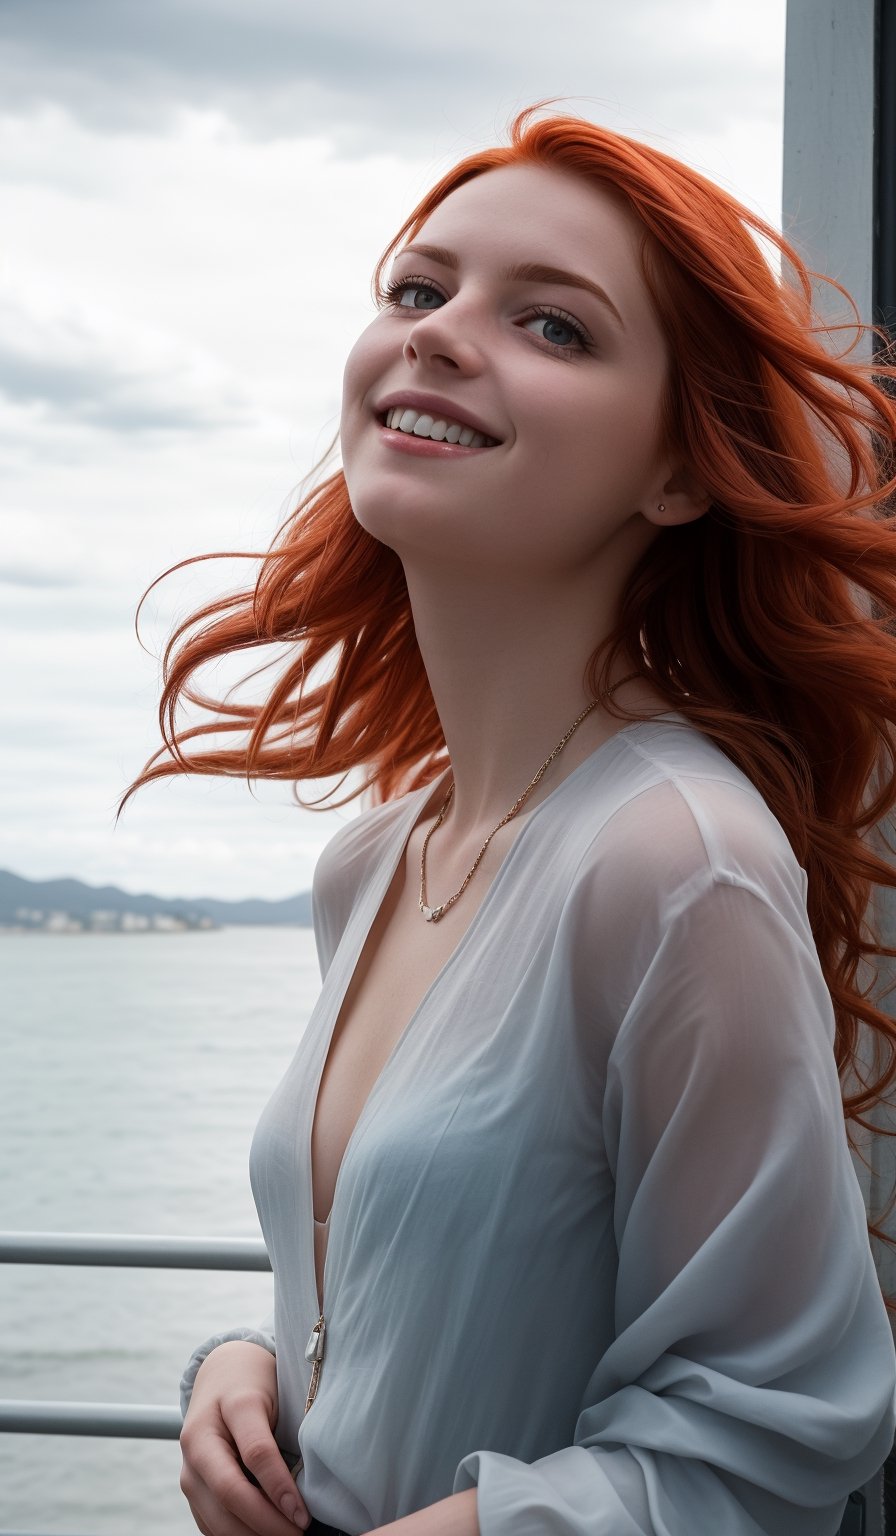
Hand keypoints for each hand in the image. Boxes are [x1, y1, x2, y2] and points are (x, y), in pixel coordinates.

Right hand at [180, 1340, 310, 1534]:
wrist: (220, 1374)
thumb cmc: (255, 1384)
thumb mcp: (275, 1396)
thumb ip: (283, 1436)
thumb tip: (302, 1491)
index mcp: (229, 1407)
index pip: (256, 1454)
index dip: (280, 1488)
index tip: (303, 1516)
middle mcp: (199, 1440)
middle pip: (229, 1493)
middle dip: (266, 1524)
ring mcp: (188, 1467)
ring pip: (216, 1517)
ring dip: (251, 1535)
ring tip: (285, 1535)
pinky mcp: (190, 1487)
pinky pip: (210, 1523)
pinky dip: (237, 1534)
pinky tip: (263, 1533)